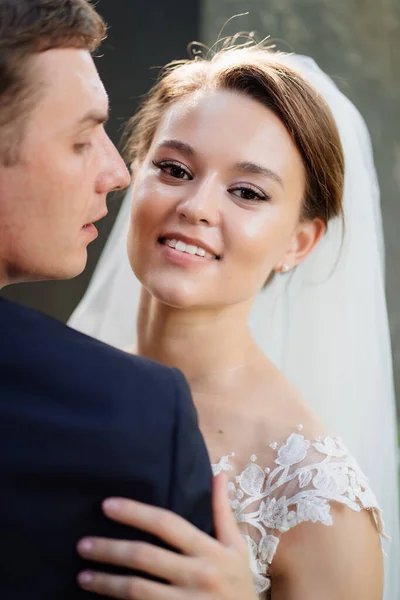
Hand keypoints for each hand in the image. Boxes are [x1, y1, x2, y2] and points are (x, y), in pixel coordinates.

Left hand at [77, 473, 257, 599]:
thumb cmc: (239, 585)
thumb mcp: (237, 547)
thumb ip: (223, 510)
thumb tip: (219, 473)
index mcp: (210, 550)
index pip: (167, 524)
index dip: (135, 513)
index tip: (107, 505)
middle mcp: (198, 574)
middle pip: (145, 556)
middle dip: (110, 549)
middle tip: (82, 545)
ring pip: (137, 589)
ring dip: (106, 582)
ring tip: (82, 575)